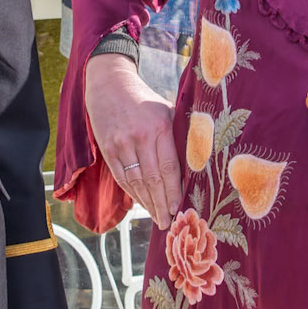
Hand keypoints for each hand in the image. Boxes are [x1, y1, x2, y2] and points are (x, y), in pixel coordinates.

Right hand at [84, 54, 181, 229]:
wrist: (109, 84)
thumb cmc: (144, 100)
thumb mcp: (166, 109)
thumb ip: (179, 133)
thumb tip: (199, 161)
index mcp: (159, 127)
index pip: (168, 166)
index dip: (174, 191)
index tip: (179, 208)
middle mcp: (139, 137)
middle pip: (152, 179)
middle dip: (161, 204)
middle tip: (168, 223)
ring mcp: (121, 144)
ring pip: (136, 182)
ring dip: (147, 203)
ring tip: (157, 219)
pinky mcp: (108, 149)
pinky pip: (122, 177)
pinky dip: (132, 193)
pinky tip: (142, 204)